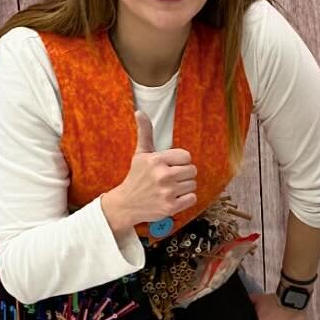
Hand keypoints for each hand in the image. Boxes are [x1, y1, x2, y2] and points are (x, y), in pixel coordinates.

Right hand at [102, 111, 196, 234]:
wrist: (126, 204)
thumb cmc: (136, 177)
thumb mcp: (140, 154)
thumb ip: (145, 132)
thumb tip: (139, 112)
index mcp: (157, 159)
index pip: (187, 156)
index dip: (180, 162)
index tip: (170, 166)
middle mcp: (162, 175)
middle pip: (192, 170)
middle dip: (183, 174)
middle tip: (170, 179)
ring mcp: (167, 192)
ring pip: (193, 184)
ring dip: (184, 187)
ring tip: (170, 188)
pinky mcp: (170, 207)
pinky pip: (192, 198)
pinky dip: (186, 199)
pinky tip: (173, 198)